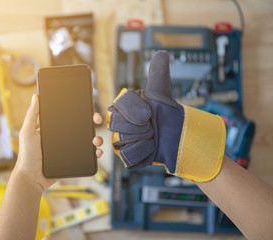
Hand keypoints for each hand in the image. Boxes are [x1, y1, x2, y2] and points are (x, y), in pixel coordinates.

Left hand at [15, 94, 103, 191]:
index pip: (69, 118)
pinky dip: (96, 153)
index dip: (80, 112)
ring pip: (87, 141)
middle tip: (97, 120)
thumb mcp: (27, 132)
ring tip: (96, 140)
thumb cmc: (26, 156)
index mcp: (54, 130)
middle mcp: (63, 139)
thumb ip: (31, 115)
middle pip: (82, 128)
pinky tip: (97, 152)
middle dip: (92, 123)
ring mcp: (69, 150)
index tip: (88, 108)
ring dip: (96, 138)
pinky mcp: (73, 161)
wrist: (31, 178)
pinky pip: (88, 156)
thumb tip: (35, 97)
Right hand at [106, 50, 225, 181]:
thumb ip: (158, 74)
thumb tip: (161, 53)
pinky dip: (143, 153)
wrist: (179, 138)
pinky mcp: (127, 156)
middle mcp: (118, 122)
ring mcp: (121, 140)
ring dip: (143, 140)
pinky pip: (128, 157)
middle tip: (151, 126)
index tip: (148, 113)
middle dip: (139, 126)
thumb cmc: (168, 115)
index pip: (117, 107)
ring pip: (122, 142)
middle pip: (116, 125)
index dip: (134, 112)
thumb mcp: (162, 94)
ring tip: (151, 137)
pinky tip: (151, 148)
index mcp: (122, 107)